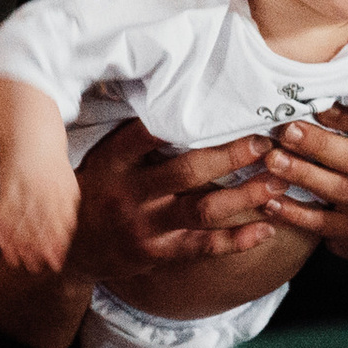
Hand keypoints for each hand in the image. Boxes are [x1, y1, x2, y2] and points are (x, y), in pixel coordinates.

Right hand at [0, 153, 81, 274]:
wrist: (33, 136)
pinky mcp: (8, 182)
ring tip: (15, 261)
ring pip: (21, 220)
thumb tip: (63, 244)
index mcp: (64, 192)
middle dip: (37, 249)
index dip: (57, 245)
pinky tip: (0, 241)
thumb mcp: (68, 186)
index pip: (62, 224)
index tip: (54, 264)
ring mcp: (26, 186)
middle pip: (41, 225)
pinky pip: (3, 208)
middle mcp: (46, 190)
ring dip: (18, 243)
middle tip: (33, 268)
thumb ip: (67, 213)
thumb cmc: (53, 168)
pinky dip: (1, 226)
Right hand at [64, 119, 291, 287]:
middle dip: (232, 156)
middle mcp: (129, 194)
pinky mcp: (158, 254)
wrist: (68, 251)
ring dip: (246, 195)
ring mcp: (145, 227)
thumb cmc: (94, 192)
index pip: (151, 133)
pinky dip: (239, 239)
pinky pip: (204, 247)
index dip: (188, 119)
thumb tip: (172, 92)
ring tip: (279, 181)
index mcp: (113, 162)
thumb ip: (133, 136)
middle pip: (187, 171)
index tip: (227, 105)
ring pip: (203, 210)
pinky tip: (268, 228)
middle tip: (265, 142)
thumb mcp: (100, 159)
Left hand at [260, 108, 347, 298]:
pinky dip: (293, 213)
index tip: (315, 103)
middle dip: (318, 143)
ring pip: (335, 189)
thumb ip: (344, 132)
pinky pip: (319, 222)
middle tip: (287, 129)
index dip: (342, 117)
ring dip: (303, 173)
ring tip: (272, 160)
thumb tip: (303, 100)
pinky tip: (269, 202)